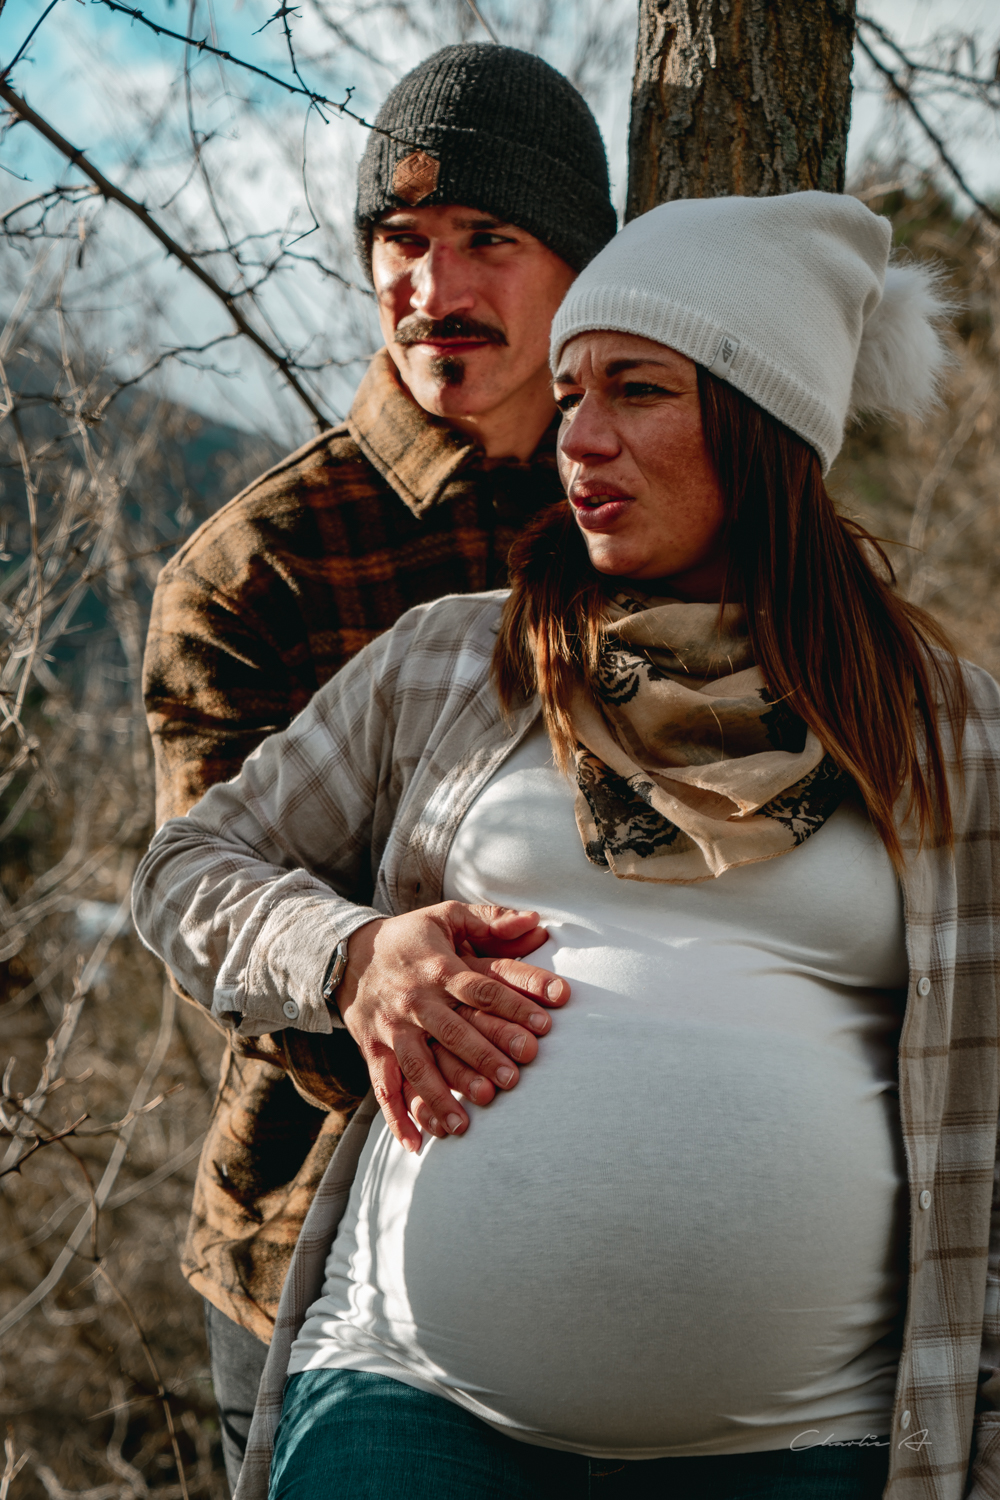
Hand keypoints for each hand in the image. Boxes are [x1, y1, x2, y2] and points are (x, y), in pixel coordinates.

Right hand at [336, 902, 569, 1152]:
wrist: (349, 954)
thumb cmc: (412, 937)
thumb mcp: (448, 916)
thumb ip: (493, 920)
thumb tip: (536, 921)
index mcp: (439, 966)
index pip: (481, 987)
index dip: (513, 1005)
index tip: (545, 1025)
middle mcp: (416, 1000)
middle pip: (453, 1030)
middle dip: (483, 1056)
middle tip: (513, 1079)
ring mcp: (392, 1027)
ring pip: (417, 1065)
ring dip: (441, 1095)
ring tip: (467, 1123)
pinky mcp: (374, 1048)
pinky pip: (384, 1086)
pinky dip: (398, 1117)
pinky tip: (417, 1144)